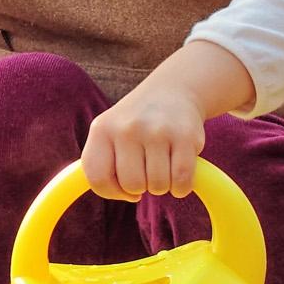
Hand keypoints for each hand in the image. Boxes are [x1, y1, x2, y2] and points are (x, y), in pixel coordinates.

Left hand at [82, 85, 206, 201]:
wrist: (173, 91)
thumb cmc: (135, 124)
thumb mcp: (108, 133)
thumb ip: (100, 163)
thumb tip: (111, 192)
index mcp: (102, 129)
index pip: (97, 178)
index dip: (112, 192)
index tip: (124, 189)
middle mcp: (127, 128)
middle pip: (132, 184)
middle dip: (141, 187)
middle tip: (146, 172)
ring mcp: (157, 131)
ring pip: (158, 186)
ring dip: (162, 186)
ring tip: (162, 167)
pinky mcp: (185, 137)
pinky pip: (181, 181)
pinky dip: (181, 187)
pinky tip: (178, 175)